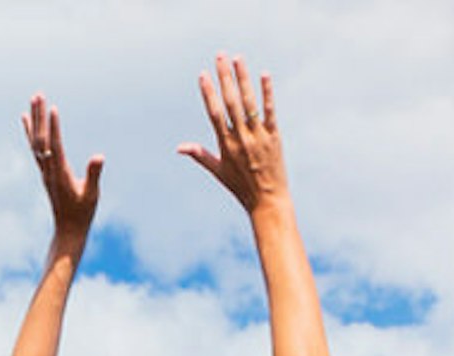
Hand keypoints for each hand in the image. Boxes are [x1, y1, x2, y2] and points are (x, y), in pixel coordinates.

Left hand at [24, 93, 101, 240]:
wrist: (68, 230)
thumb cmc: (82, 213)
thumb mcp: (92, 195)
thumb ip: (93, 175)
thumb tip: (99, 157)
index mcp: (60, 174)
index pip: (55, 146)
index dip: (54, 128)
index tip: (53, 109)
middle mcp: (48, 170)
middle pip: (41, 139)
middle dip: (40, 117)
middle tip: (38, 95)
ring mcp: (45, 170)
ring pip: (36, 141)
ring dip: (34, 120)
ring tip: (34, 99)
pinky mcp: (45, 171)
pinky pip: (34, 148)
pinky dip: (30, 132)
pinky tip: (26, 119)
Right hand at [178, 55, 285, 212]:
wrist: (267, 201)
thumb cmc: (241, 187)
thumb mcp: (218, 171)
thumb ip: (200, 155)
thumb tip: (179, 147)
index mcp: (225, 145)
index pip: (214, 113)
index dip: (208, 93)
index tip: (203, 74)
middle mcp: (241, 138)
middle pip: (230, 102)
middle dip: (224, 77)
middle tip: (220, 56)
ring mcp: (258, 137)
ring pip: (248, 103)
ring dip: (243, 79)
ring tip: (238, 59)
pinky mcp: (274, 137)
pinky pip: (270, 112)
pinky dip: (267, 93)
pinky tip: (264, 75)